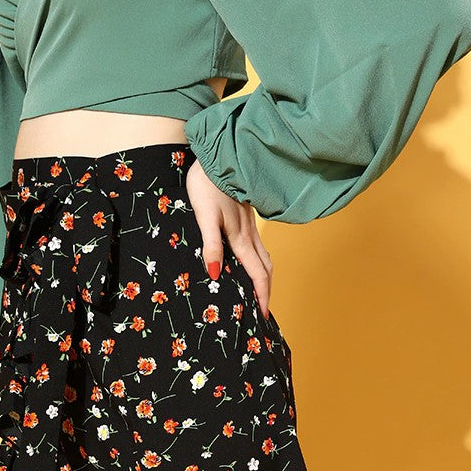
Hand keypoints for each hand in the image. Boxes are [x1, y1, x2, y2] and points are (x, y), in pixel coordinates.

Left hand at [186, 158, 272, 319]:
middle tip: (263, 311)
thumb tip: (216, 274)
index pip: (257, 274)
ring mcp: (249, 223)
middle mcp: (249, 233)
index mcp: (240, 238)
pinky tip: (251, 262)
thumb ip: (211, 245)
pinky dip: (259, 260)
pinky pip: (257, 245)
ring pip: (263, 256)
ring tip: (260, 292)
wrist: (215, 155)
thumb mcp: (204, 217)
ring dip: (264, 276)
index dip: (261, 296)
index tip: (263, 316)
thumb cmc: (206, 184)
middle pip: (265, 268)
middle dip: (266, 291)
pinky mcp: (245, 215)